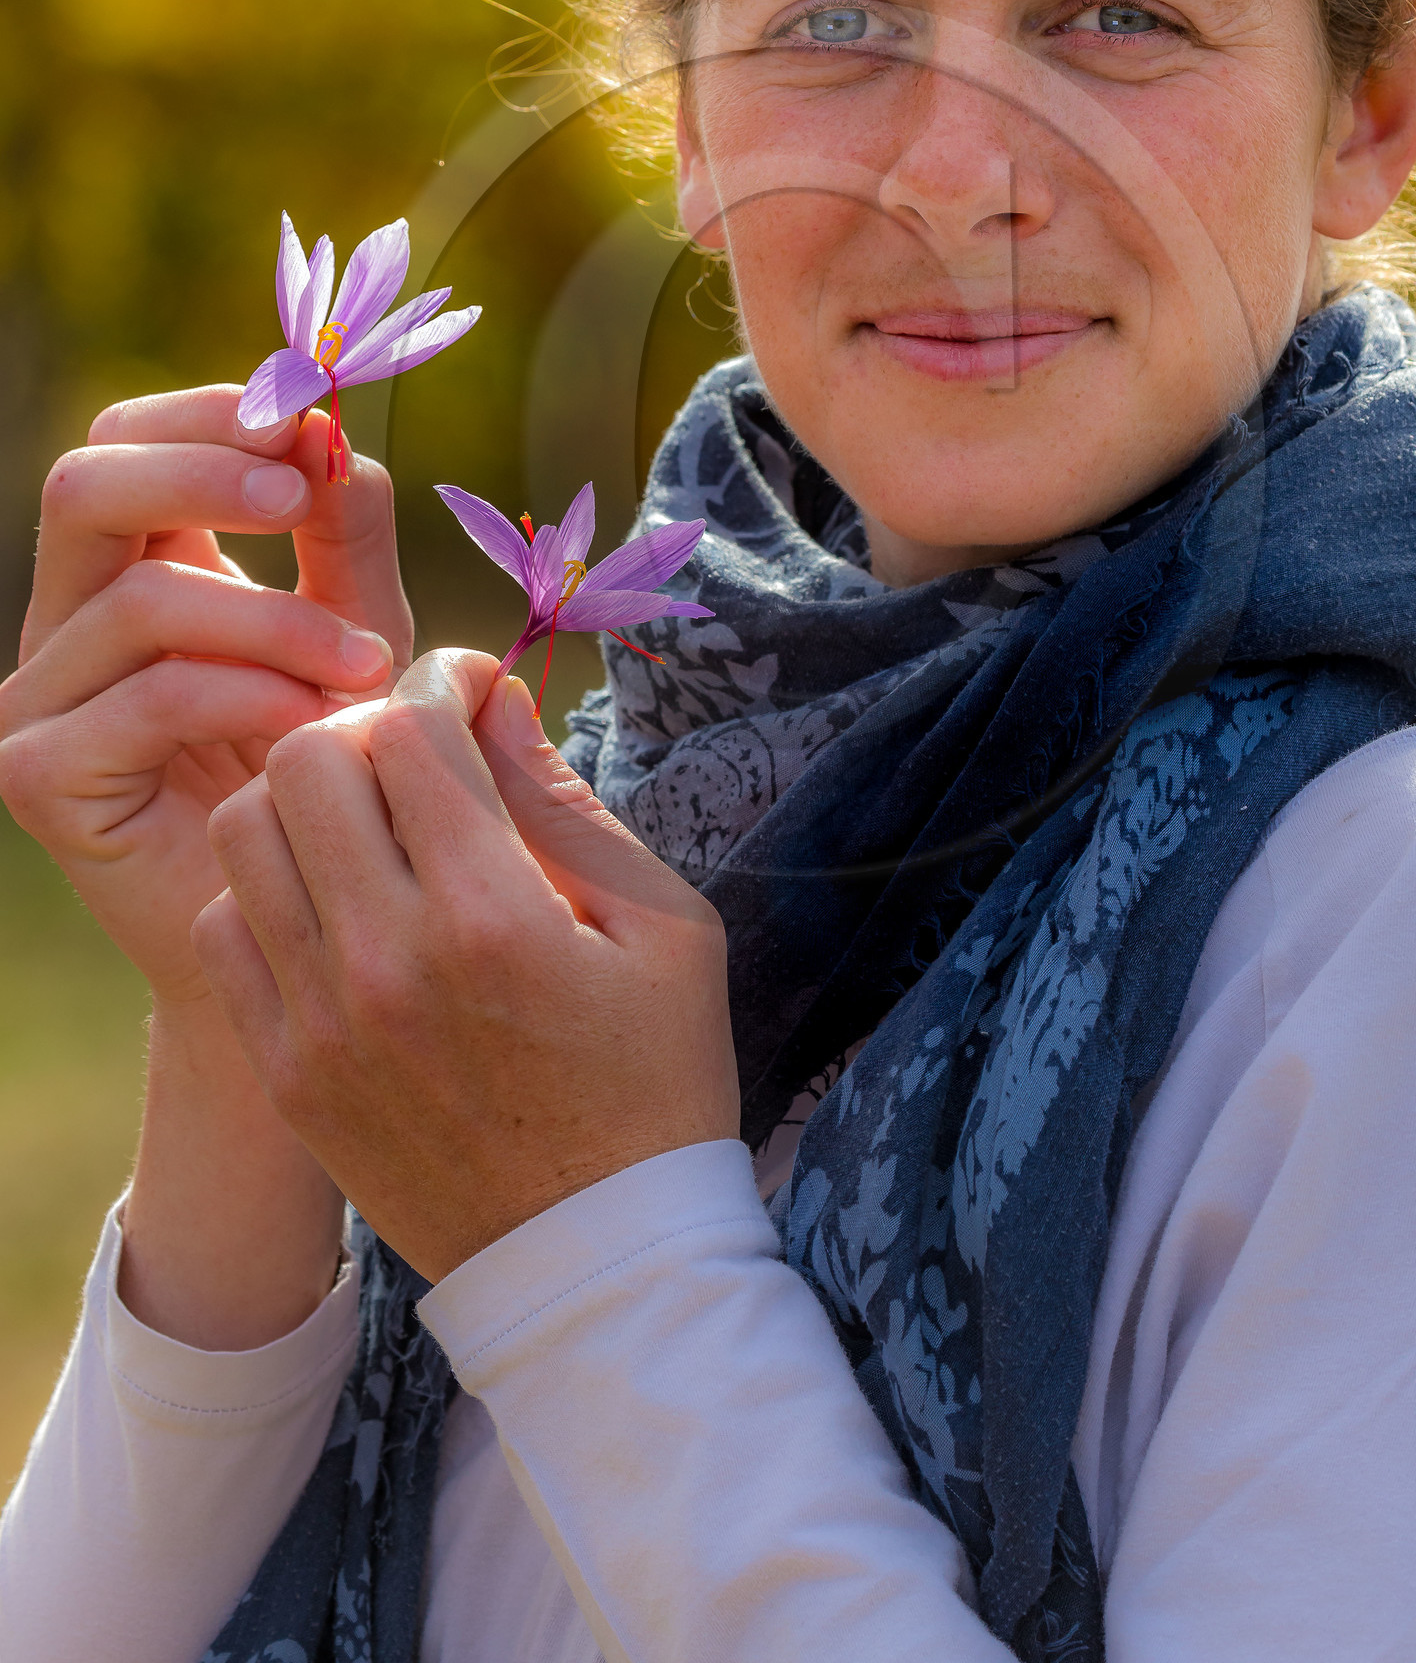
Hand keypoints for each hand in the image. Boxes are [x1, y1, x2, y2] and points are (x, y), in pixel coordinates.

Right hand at [0, 385, 409, 1007]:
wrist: (310, 914)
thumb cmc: (334, 760)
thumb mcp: (356, 620)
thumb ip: (339, 526)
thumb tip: (321, 425)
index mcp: (126, 563)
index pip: (125, 436)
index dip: (209, 412)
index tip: (307, 423)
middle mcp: (64, 621)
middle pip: (86, 485)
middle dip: (208, 473)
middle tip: (303, 495)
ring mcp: (37, 698)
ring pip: (141, 600)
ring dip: (276, 620)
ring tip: (367, 667)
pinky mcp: (40, 776)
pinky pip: (149, 697)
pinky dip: (251, 694)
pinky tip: (319, 722)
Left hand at [195, 652, 741, 1280]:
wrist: (594, 1259)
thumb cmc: (654, 1077)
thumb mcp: (664, 928)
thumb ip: (567, 802)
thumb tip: (492, 700)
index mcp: (493, 917)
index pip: (412, 726)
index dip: (449, 682)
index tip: (478, 696)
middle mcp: (387, 962)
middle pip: (309, 757)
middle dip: (369, 728)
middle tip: (422, 759)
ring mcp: (320, 1022)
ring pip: (245, 828)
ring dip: (308, 801)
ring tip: (374, 826)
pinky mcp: (285, 1069)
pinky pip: (223, 924)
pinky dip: (270, 888)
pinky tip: (340, 905)